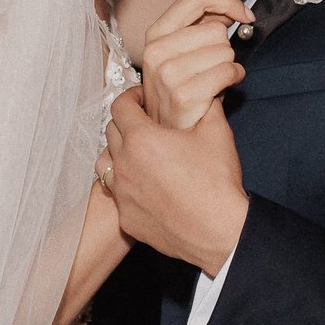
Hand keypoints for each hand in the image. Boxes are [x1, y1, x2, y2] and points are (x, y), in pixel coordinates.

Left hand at [102, 87, 248, 274]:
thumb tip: (206, 92)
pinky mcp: (126, 218)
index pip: (120, 106)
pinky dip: (126, 184)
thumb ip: (207, 105)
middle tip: (144, 123)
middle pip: (110, 132)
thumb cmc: (217, 182)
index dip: (130, 96)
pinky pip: (117, 194)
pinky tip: (145, 185)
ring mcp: (122, 194)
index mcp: (141, 139)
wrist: (219, 232)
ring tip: (137, 154)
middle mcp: (124, 164)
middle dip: (126, 122)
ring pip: (105, 163)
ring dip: (117, 153)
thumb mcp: (217, 132)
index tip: (141, 98)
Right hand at [138, 0, 251, 128]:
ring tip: (212, 79)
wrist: (168, 132)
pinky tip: (222, 87)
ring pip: (225, 51)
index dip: (227, 1)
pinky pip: (228, 72)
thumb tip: (232, 12)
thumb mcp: (180, 51)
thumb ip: (201, 26)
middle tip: (212, 65)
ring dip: (228, 65)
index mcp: (156, 33)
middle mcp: (157, 51)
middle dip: (225, 47)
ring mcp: (168, 73)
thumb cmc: (180, 89)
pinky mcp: (184, 95)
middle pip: (217, 29)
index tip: (245, 15)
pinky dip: (234, 78)